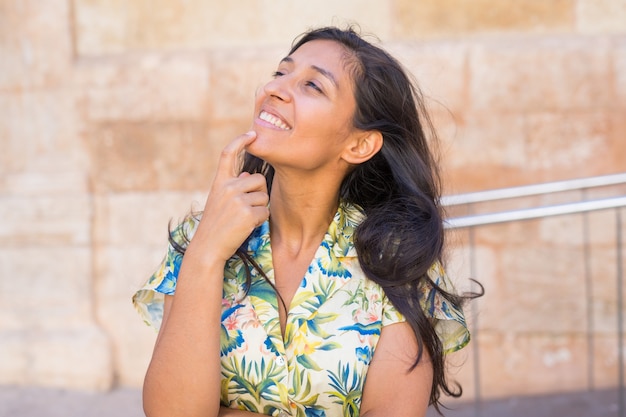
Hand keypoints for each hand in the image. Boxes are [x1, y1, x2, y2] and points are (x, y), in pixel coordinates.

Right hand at [189, 131, 268, 262]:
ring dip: (260, 208)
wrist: (208, 248)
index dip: (240, 140)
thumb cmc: (216, 225)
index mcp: (219, 183)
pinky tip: (246, 227)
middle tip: (245, 209)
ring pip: (264, 196)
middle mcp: (227, 187)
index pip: (228, 154)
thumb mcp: (218, 201)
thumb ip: (232, 186)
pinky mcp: (247, 213)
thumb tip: (245, 173)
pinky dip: (260, 220)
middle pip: (258, 179)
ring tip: (243, 219)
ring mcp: (237, 200)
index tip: (252, 133)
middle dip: (258, 193)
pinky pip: (265, 211)